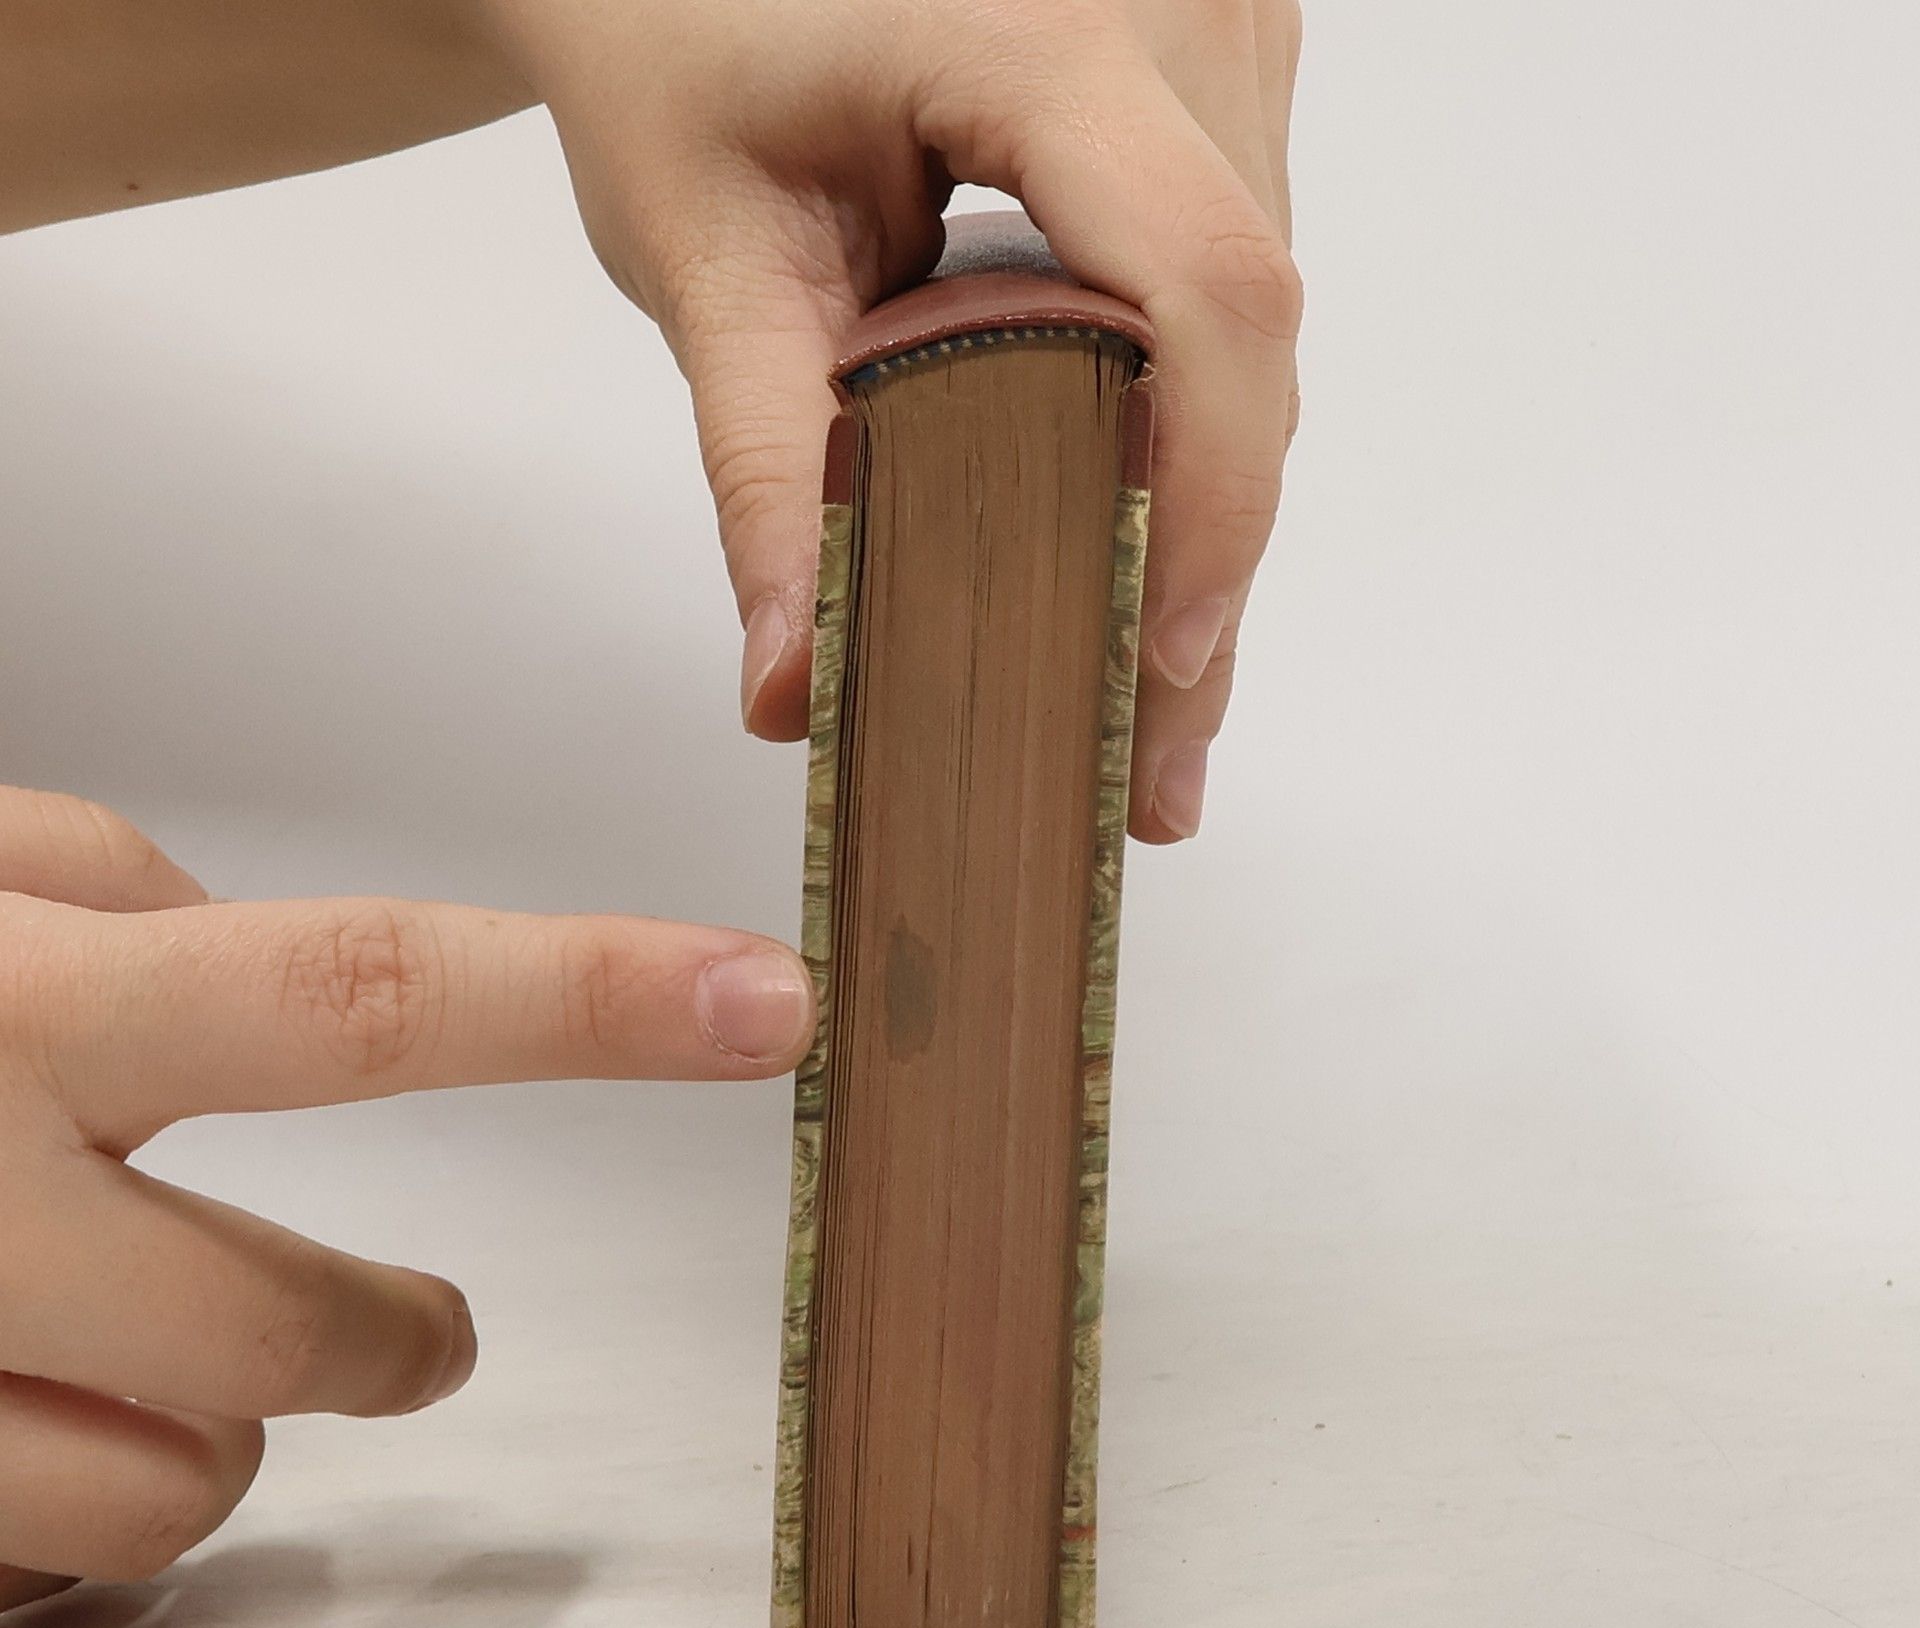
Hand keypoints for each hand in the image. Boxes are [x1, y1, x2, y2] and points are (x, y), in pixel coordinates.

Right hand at [0, 787, 813, 1613]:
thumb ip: (105, 892)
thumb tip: (244, 934)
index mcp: (16, 1006)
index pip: (360, 996)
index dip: (589, 1001)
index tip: (763, 1003)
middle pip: (293, 1327)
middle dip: (397, 1339)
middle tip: (429, 1327)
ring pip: (183, 1483)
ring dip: (210, 1424)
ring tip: (137, 1355)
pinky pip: (54, 1560)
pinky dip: (74, 1492)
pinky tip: (32, 1402)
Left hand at [481, 0, 1303, 842]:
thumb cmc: (677, 40)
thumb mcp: (708, 257)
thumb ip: (763, 471)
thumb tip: (796, 685)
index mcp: (1050, 28)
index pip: (1203, 289)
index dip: (1207, 497)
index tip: (1161, 659)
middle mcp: (1180, 10)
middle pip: (1243, 335)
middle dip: (1202, 556)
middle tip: (1154, 759)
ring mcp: (1218, 29)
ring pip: (1253, 324)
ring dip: (1202, 501)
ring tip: (1146, 679)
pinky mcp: (1213, 72)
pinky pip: (1231, 276)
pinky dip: (1186, 416)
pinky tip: (1137, 532)